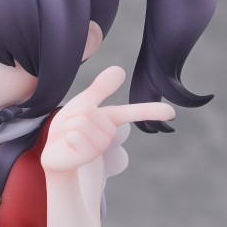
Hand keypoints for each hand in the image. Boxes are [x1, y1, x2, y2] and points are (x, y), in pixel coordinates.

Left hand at [41, 66, 172, 173]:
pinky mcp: (88, 156)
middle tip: (71, 125)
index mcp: (111, 120)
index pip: (133, 113)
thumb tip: (121, 70)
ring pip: (82, 120)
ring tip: (70, 134)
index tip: (172, 113)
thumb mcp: (84, 103)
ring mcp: (100, 147)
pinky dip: (67, 134)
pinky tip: (68, 144)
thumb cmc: (69, 127)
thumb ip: (101, 88)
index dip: (151, 111)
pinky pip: (76, 133)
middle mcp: (109, 134)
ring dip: (69, 124)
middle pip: (90, 110)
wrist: (54, 152)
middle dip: (74, 113)